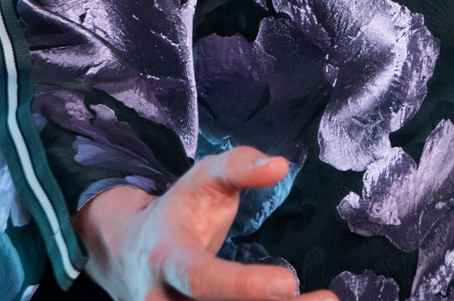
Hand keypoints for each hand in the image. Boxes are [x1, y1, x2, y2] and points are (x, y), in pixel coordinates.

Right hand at [72, 148, 335, 300]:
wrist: (126, 250)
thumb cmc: (178, 210)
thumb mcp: (203, 177)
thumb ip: (239, 166)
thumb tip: (280, 166)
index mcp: (166, 260)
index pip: (202, 279)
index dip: (244, 286)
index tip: (289, 283)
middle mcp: (162, 300)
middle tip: (327, 300)